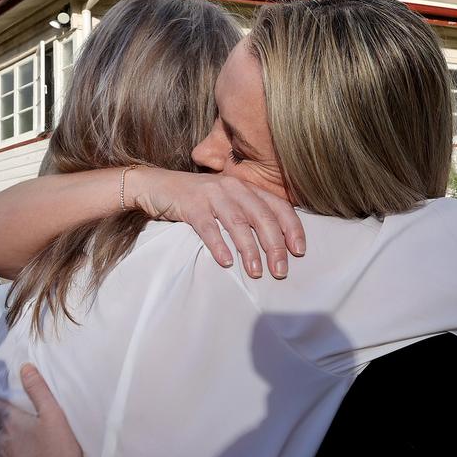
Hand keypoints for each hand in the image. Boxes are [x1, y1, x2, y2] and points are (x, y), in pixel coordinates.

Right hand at [130, 169, 305, 279]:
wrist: (156, 185)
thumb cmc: (196, 200)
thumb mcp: (226, 202)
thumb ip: (247, 215)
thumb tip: (273, 244)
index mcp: (246, 188)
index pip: (278, 206)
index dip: (292, 228)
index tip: (299, 252)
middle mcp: (233, 188)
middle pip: (262, 216)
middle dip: (274, 245)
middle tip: (280, 271)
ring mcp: (211, 194)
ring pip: (237, 222)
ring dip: (249, 249)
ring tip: (255, 271)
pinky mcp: (190, 205)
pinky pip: (207, 226)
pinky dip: (218, 244)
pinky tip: (225, 262)